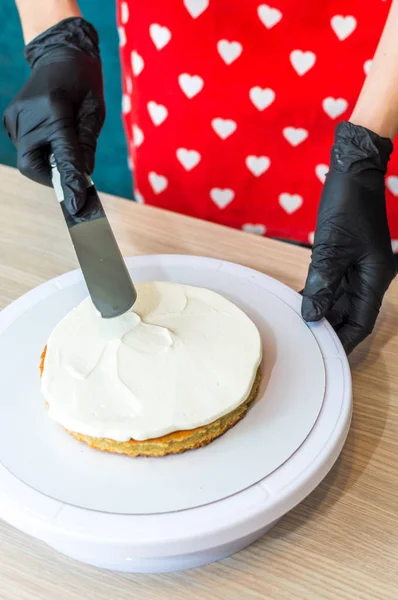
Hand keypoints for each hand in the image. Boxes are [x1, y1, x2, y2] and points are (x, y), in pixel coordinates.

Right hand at [3, 17, 104, 213]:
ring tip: (63, 140)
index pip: (62, 154)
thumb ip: (87, 146)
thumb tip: (83, 178)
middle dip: (53, 176)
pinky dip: (41, 150)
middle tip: (71, 171)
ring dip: (48, 161)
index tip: (76, 206)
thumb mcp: (95, 112)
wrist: (59, 54)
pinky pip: (26, 148)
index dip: (70, 181)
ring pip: (29, 160)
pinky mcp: (10, 120)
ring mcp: (14, 117)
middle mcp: (28, 114)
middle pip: (33, 165)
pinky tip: (51, 132)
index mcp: (54, 108)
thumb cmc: (84, 83)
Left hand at [302, 121, 395, 353]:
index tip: (323, 353)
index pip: (361, 322)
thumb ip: (321, 285)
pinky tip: (300, 300)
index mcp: (375, 278)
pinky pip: (334, 283)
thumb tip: (311, 316)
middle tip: (304, 341)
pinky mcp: (347, 256)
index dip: (343, 340)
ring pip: (341, 300)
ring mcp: (359, 266)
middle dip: (329, 327)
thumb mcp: (331, 249)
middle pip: (351, 314)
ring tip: (298, 323)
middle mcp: (370, 277)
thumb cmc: (346, 206)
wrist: (352, 172)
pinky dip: (319, 293)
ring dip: (322, 310)